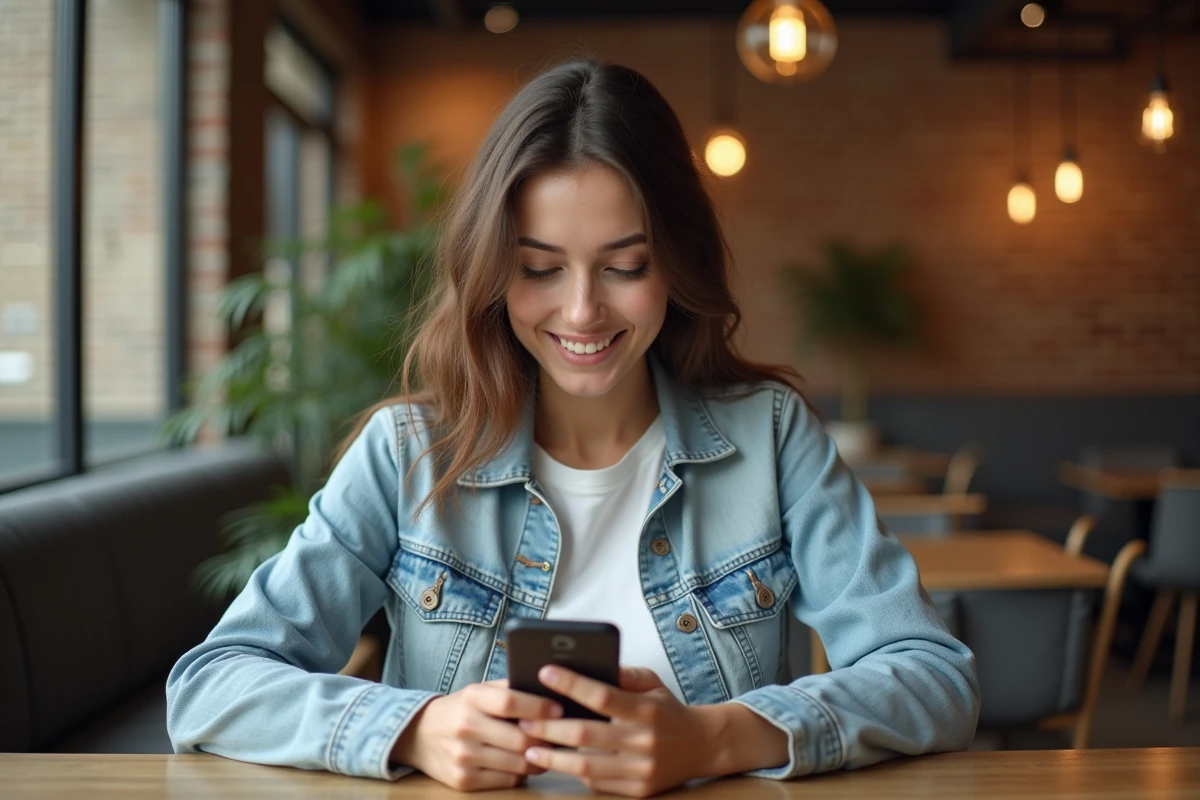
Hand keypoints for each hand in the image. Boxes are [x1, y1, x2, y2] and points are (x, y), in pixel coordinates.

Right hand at [391, 679, 560, 790]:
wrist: (419, 735)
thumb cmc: (461, 709)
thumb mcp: (479, 691)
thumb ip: (509, 689)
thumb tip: (550, 691)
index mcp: (472, 698)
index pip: (510, 702)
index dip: (539, 707)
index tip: (559, 710)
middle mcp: (466, 727)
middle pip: (519, 739)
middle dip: (546, 740)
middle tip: (562, 737)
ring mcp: (463, 756)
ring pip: (517, 764)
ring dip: (538, 760)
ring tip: (548, 751)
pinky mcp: (463, 780)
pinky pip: (506, 781)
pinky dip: (520, 774)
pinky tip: (524, 764)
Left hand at [517, 666, 723, 797]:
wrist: (703, 746)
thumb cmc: (667, 710)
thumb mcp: (652, 683)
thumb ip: (622, 673)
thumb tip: (586, 664)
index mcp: (647, 710)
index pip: (602, 696)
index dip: (571, 684)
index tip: (544, 672)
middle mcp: (644, 742)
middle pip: (586, 735)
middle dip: (548, 726)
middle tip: (522, 719)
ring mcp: (641, 771)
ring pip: (585, 765)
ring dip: (552, 756)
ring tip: (529, 746)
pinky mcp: (637, 791)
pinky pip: (597, 783)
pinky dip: (574, 771)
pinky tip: (557, 761)